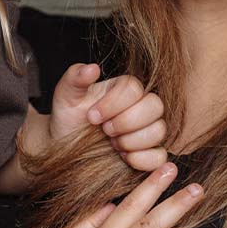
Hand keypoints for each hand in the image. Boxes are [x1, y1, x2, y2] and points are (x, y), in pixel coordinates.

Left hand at [49, 65, 167, 170]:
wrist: (66, 146)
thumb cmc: (70, 118)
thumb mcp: (66, 96)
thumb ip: (75, 77)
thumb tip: (92, 68)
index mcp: (124, 88)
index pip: (134, 88)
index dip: (114, 104)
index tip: (92, 117)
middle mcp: (141, 106)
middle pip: (155, 106)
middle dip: (126, 122)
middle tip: (105, 130)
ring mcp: (148, 130)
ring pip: (159, 130)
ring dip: (132, 141)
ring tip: (112, 144)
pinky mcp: (150, 153)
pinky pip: (160, 156)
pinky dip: (142, 159)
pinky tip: (123, 157)